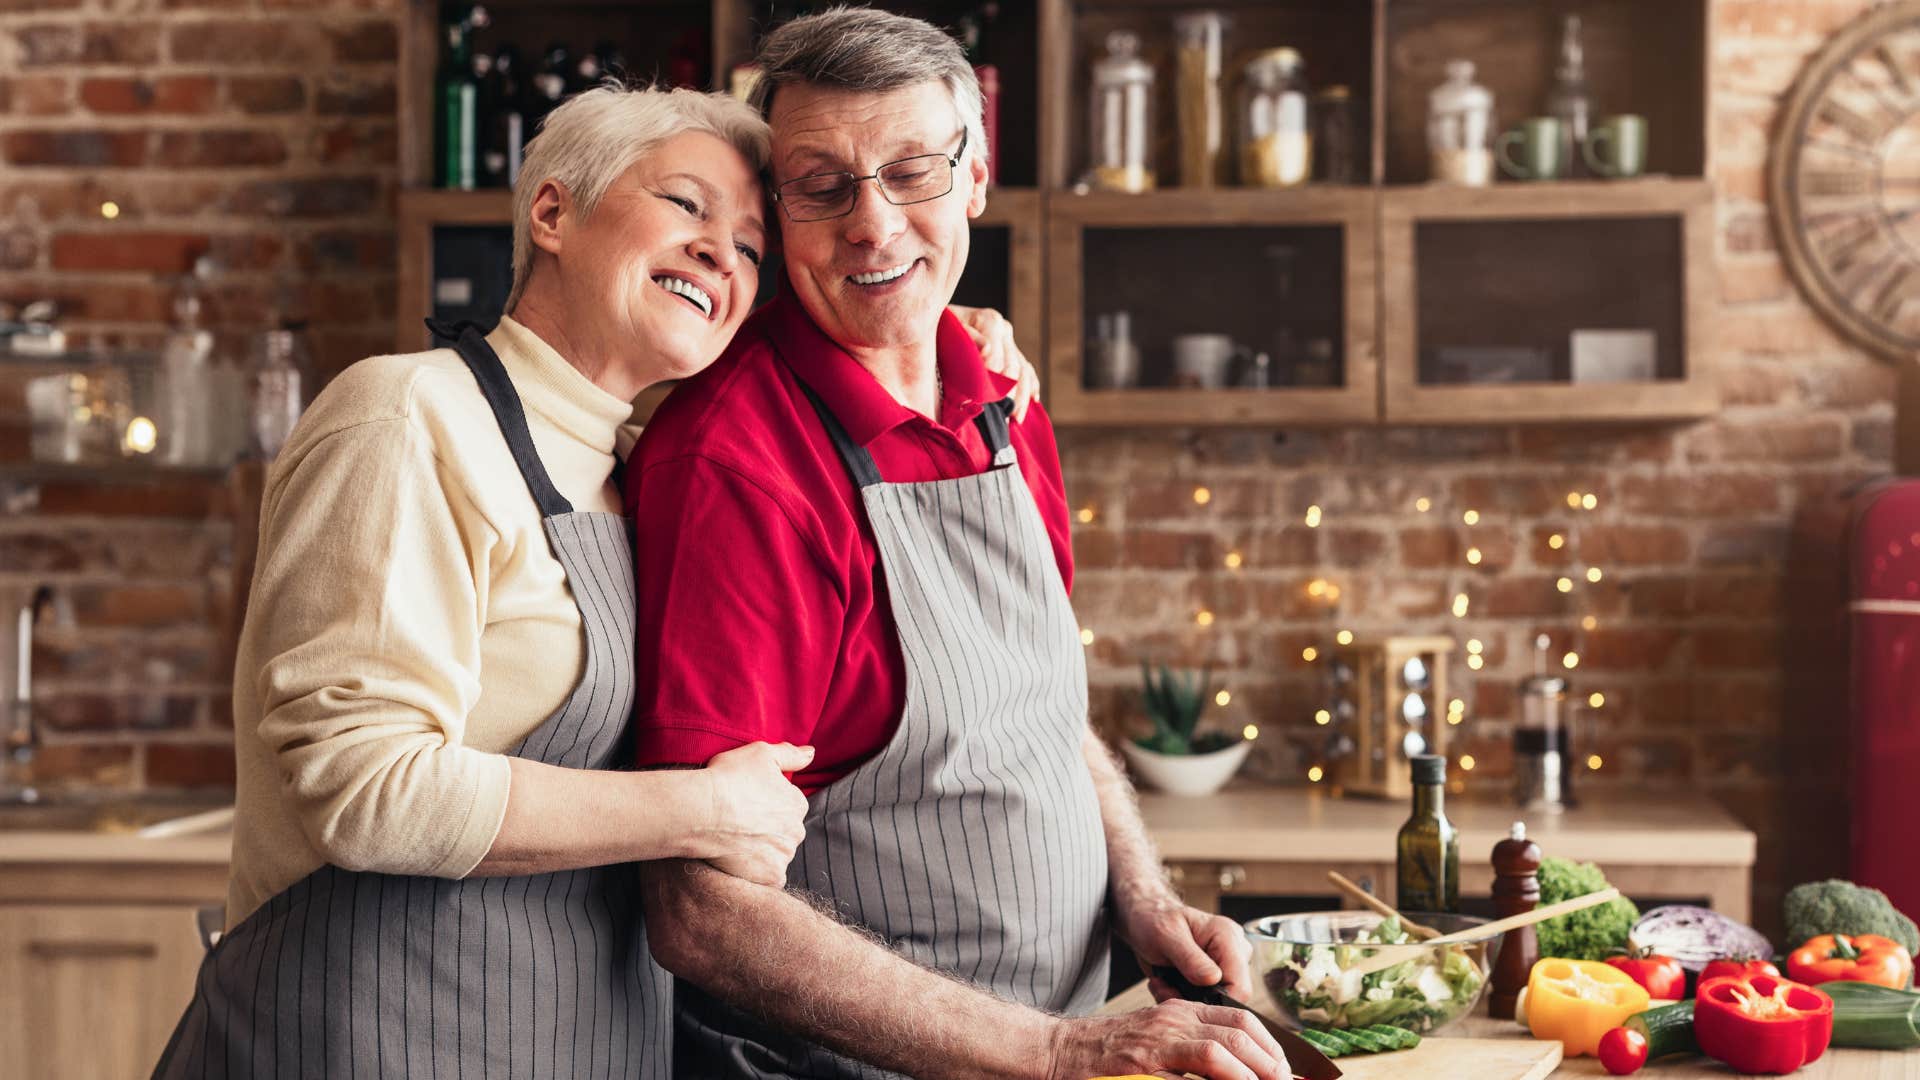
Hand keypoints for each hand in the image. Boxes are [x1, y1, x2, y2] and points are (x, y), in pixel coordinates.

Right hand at [697, 742, 812, 887]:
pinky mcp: (771, 877)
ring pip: (777, 854)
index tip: (747, 801)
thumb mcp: (761, 753)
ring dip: (763, 850)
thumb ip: (790, 754)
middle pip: (785, 831)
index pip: (788, 805)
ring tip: (736, 840)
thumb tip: (812, 753)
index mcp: (797, 804)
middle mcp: (797, 831)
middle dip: (769, 828)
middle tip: (740, 822)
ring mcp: (784, 856)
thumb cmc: (729, 779)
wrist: (702, 811)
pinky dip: (758, 871)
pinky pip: (770, 877)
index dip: (767, 803)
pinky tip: (740, 860)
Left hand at [949, 304, 1040, 420]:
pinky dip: (1031, 386)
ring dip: (1022, 397)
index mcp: (990, 320)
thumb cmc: (939, 326)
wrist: (937, 321)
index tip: (984, 402)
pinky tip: (1033, 401)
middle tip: (1000, 417)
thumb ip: (967, 337)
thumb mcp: (947, 328)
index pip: (998, 358)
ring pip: (1024, 371)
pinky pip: (1028, 370)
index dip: (992, 381)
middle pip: (1014, 367)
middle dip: (1008, 395)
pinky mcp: (1012, 351)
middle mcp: (1004, 329)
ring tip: (1015, 418)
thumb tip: (988, 349)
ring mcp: (1009, 341)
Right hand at [1044, 1000, 1288, 1079]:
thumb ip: (1192, 1059)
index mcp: (1181, 1013)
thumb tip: (1232, 1074)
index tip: (1284, 1070)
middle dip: (1271, 1060)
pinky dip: (1226, 1075)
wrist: (1059, 1051)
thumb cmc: (1106, 1057)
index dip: (1269, 1044)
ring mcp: (1161, 1036)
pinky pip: (1198, 1062)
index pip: (1240, 1019)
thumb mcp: (1157, 1050)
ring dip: (1255, 1069)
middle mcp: (1175, 1018)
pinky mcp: (1146, 1057)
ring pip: (1224, 1044)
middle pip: (1240, 1029)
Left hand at [1119, 893, 1256, 1004]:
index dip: (1217, 1002)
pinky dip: (1183, 998)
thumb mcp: (1166, 935)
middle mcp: (1234, 951)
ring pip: (1215, 1002)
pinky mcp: (1215, 976)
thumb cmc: (1155, 920)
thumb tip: (1213, 979)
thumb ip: (1190, 958)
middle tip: (1164, 986)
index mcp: (1228, 937)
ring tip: (1163, 983)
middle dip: (1195, 1000)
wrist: (1146, 920)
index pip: (1240, 986)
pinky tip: (1166, 984)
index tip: (1185, 999)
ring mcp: (1226, 965)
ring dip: (1185, 999)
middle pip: (1229, 998)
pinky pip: (1204, 1000)